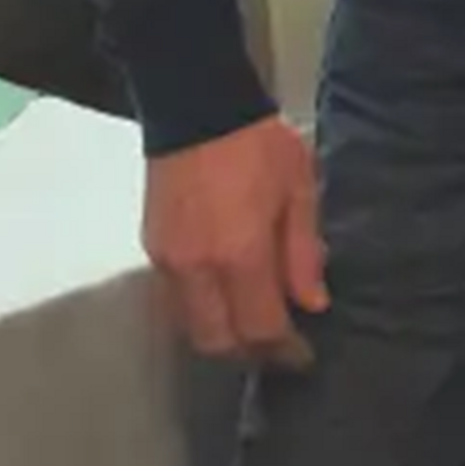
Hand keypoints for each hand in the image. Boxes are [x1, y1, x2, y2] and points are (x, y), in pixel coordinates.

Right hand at [144, 115, 325, 368]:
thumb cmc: (258, 145)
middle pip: (217, 341)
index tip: (305, 356)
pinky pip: (176, 302)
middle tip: (280, 348)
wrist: (197, 109)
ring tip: (257, 326)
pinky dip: (203, 312)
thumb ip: (303, 253)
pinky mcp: (152, 249)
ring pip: (190, 327)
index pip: (260, 327)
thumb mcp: (299, 192)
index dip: (285, 350)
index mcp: (238, 254)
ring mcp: (167, 261)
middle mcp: (196, 268)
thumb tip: (312, 302)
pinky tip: (228, 298)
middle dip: (250, 353)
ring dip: (223, 336)